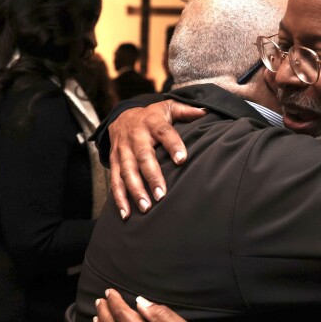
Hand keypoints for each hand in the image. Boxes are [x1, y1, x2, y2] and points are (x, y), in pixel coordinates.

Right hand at [109, 101, 205, 218]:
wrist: (120, 116)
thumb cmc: (152, 116)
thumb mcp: (168, 108)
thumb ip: (186, 111)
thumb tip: (206, 112)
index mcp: (152, 122)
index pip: (164, 133)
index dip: (173, 145)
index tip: (181, 159)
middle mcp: (135, 137)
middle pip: (143, 157)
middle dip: (152, 176)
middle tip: (162, 195)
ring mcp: (122, 150)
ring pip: (127, 171)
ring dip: (135, 191)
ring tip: (146, 208)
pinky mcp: (114, 162)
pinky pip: (115, 181)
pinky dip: (119, 198)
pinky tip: (126, 213)